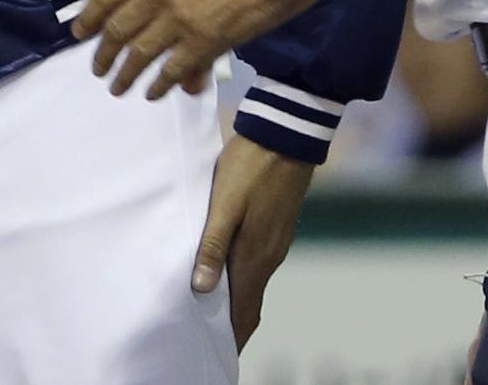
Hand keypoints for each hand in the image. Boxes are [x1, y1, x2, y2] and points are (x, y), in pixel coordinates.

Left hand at [73, 0, 350, 99]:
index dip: (90, 16)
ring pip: (141, 52)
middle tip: (98, 69)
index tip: (79, 33)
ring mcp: (178, 17)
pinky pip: (174, 68)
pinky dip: (161, 84)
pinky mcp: (205, 40)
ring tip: (118, 88)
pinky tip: (154, 93)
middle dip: (104, 52)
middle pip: (119, 27)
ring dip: (126, 74)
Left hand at [193, 133, 314, 349]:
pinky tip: (223, 270)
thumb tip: (200, 288)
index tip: (217, 353)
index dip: (233, 336)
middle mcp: (269, 256)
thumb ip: (212, 245)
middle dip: (231, 324)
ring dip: (234, 299)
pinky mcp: (275, 227)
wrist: (287, 135)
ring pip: (252, 282)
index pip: (245, 312)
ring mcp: (275, 241)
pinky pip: (256, 263)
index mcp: (256, 256)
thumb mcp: (225, 203)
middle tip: (206, 338)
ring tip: (207, 308)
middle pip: (249, 302)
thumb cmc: (251, 166)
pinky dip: (240, 277)